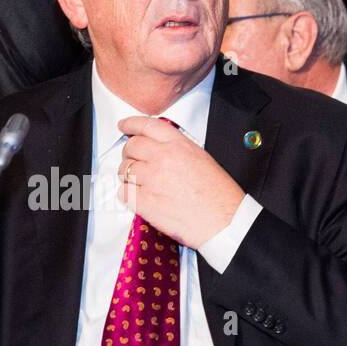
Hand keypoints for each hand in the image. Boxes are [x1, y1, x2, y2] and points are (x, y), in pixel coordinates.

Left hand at [116, 116, 244, 249]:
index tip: (124, 126)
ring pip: (124, 170)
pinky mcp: (145, 202)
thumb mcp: (203, 159)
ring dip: (127, 174)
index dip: (131, 123)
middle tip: (131, 159)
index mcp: (179, 146)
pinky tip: (136, 196)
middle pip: (131, 147)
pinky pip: (123, 192)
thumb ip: (179, 150)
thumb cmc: (219, 196)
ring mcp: (151, 180)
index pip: (148, 125)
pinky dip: (126, 194)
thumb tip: (160, 149)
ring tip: (138, 182)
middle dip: (128, 152)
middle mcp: (163, 158)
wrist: (223, 222)